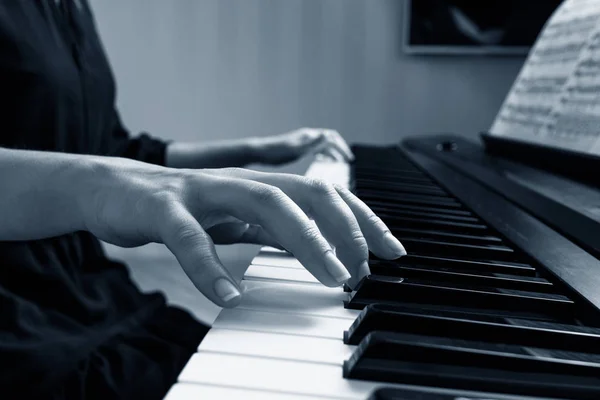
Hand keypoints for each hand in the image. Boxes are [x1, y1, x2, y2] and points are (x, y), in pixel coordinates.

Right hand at [81, 159, 405, 307]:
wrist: (114, 189)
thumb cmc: (185, 209)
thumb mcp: (238, 220)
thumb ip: (275, 230)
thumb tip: (320, 253)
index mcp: (260, 187)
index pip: (324, 195)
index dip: (362, 219)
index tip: (392, 251)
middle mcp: (240, 182)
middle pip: (305, 192)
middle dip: (345, 228)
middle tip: (366, 269)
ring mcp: (203, 191)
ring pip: (263, 202)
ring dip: (303, 240)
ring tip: (330, 277)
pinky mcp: (163, 208)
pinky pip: (189, 237)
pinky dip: (210, 268)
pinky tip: (228, 297)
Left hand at [250, 128, 354, 164]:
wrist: (259, 152)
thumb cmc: (276, 152)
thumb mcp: (296, 150)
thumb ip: (313, 143)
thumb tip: (329, 135)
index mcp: (309, 136)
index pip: (332, 138)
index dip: (342, 147)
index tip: (348, 159)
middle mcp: (307, 136)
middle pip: (329, 140)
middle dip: (340, 149)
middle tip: (348, 160)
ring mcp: (302, 141)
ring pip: (322, 144)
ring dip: (332, 152)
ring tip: (339, 162)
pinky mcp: (297, 147)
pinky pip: (314, 148)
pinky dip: (323, 153)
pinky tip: (323, 161)